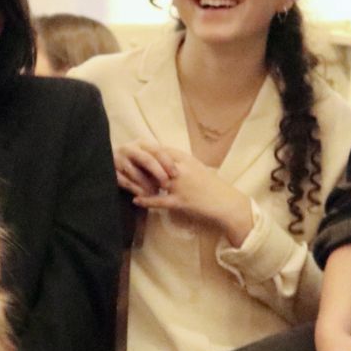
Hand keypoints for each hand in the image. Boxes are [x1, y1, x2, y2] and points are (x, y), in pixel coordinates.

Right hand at [113, 141, 175, 197]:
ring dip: (146, 184)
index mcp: (141, 143)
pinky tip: (143, 196)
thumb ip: (159, 161)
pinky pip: (124, 181)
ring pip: (135, 172)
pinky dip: (135, 189)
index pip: (157, 150)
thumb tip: (177, 172)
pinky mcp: (111, 171)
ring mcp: (118, 159)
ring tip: (156, 193)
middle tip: (166, 185)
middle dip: (158, 173)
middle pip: (147, 159)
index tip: (176, 174)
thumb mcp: (149, 159)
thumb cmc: (137, 164)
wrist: (108, 163)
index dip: (167, 162)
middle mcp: (129, 148)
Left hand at [131, 145, 253, 244]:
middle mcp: (182, 169)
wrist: (226, 203)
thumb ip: (181, 164)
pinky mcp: (180, 201)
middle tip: (124, 161)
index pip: (162, 150)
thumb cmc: (212, 186)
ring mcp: (180, 185)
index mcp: (186, 160)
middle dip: (138, 161)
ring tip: (126, 179)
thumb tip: (166, 160)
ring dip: (139, 180)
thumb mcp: (198, 168)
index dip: (146, 149)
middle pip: (154, 161)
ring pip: (154, 180)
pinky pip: (159, 200)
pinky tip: (136, 200)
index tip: (133, 148)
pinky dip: (146, 200)